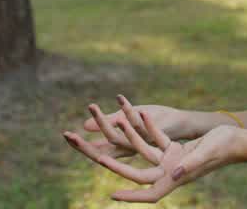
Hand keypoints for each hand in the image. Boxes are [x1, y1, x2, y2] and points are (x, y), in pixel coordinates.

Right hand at [64, 95, 191, 162]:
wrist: (182, 124)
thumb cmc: (154, 121)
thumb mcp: (128, 119)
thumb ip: (109, 122)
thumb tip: (84, 126)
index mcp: (123, 145)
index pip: (98, 149)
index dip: (80, 144)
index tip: (64, 135)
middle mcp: (131, 145)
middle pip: (103, 146)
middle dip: (85, 141)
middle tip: (67, 133)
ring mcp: (142, 139)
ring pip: (119, 133)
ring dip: (104, 119)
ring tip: (90, 105)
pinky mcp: (154, 130)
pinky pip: (139, 121)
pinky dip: (129, 109)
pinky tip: (118, 97)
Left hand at [88, 109, 241, 202]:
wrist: (237, 140)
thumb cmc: (225, 148)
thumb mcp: (206, 153)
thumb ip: (191, 164)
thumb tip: (174, 175)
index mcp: (178, 178)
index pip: (151, 194)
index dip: (131, 196)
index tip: (113, 194)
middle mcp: (172, 172)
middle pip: (140, 175)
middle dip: (119, 167)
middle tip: (98, 157)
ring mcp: (173, 161)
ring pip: (146, 152)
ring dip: (132, 139)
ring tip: (119, 124)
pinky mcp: (176, 150)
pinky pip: (157, 140)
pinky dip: (150, 129)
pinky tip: (143, 115)